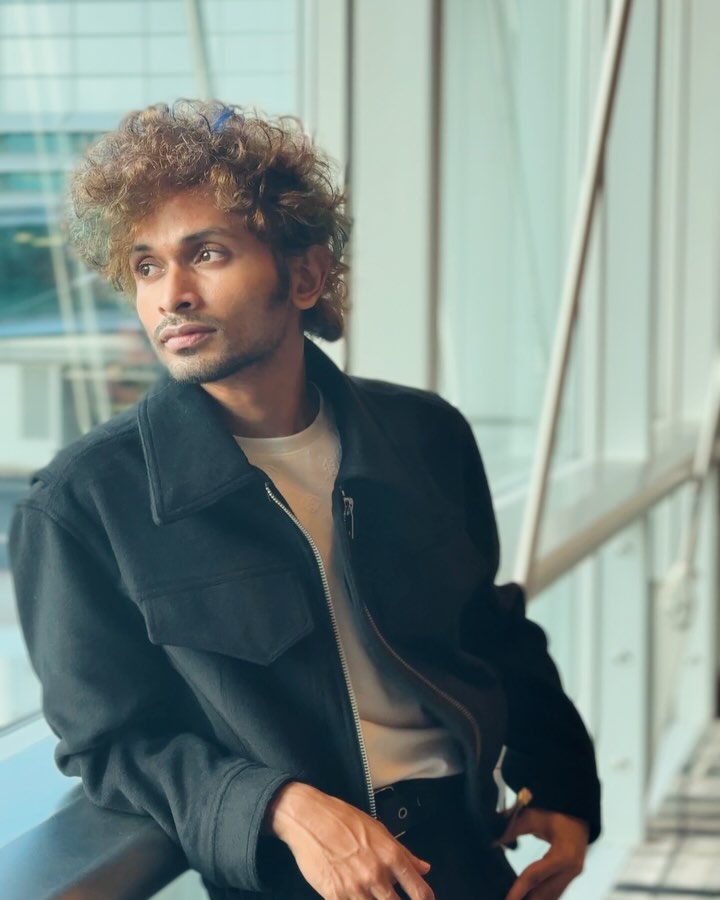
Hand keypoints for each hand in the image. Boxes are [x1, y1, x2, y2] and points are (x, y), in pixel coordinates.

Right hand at [265, 781, 434, 899]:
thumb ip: (404, 852)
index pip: (419, 890)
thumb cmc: (342, 819)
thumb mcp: (379, 830)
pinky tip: (358, 898)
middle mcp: (376, 874)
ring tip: (375, 897)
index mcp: (390, 855)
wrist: (309, 818)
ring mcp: (355, 888)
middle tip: (394, 898)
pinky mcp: (335, 896)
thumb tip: (423, 868)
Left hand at [501, 809, 588, 899]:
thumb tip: (495, 841)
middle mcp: (570, 869)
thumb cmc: (556, 812)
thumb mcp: (532, 817)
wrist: (576, 809)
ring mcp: (572, 874)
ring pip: (551, 896)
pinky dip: (541, 896)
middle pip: (545, 894)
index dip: (519, 890)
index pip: (535, 876)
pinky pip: (555, 891)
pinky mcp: (570, 875)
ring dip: (533, 899)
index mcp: (563, 855)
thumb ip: (513, 829)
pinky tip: (528, 897)